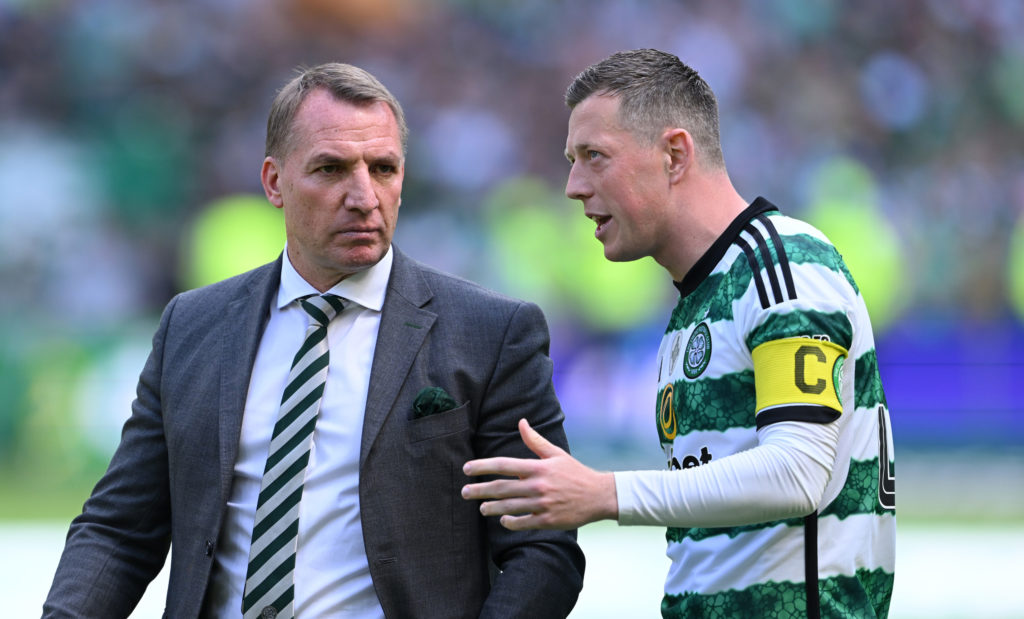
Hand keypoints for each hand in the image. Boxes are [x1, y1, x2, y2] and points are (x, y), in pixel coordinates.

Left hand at [461, 418, 617, 529]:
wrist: (598, 496)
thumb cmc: (575, 473)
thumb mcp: (556, 454)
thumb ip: (535, 440)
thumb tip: (521, 422)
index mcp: (538, 468)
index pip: (504, 465)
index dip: (483, 466)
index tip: (467, 469)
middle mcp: (538, 486)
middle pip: (502, 488)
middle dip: (480, 490)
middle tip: (464, 492)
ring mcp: (542, 505)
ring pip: (509, 507)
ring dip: (492, 508)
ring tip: (481, 508)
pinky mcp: (548, 521)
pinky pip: (523, 523)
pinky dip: (511, 522)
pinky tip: (502, 520)